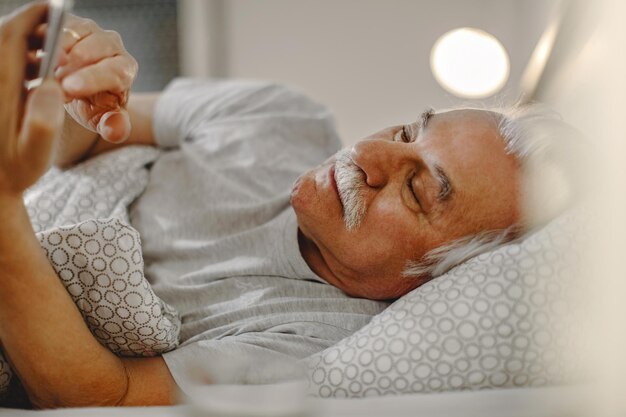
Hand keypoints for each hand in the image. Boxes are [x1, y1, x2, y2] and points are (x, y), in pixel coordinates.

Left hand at [0, 3, 64, 195]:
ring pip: (2, 49)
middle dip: (31, 25)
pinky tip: (36, 74)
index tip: (54, 7)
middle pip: (5, 36)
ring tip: (49, 52)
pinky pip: (2, 65)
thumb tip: (51, 85)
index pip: (12, 35)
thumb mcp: (35, 154)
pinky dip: (19, 60)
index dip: (34, 17)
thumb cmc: (14, 171)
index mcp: (0, 87)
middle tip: (55, 24)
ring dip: (26, 44)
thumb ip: (44, 121)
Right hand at [47, 14, 137, 142]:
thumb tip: (115, 132)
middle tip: (52, 83)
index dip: (91, 79)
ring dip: (54, 52)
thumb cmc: (93, 105)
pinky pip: (53, 26)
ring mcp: (90, 30)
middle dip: (69, 67)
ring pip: (71, 34)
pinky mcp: (68, 23)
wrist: (78, 89)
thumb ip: (113, 126)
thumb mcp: (102, 119)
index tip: (68, 89)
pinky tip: (37, 59)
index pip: (114, 71)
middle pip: (91, 50)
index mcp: (125, 68)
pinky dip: (43, 41)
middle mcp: (111, 45)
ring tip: (43, 71)